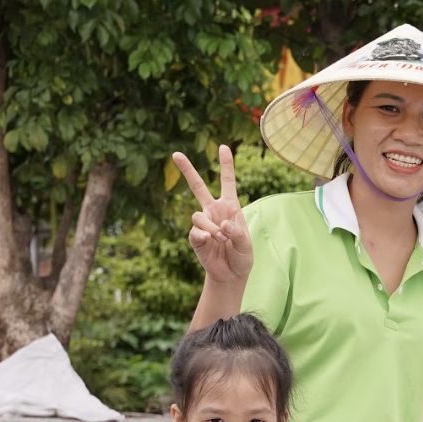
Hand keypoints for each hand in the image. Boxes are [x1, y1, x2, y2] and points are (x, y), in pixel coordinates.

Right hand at [173, 145, 251, 284]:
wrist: (231, 274)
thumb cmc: (242, 256)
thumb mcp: (247, 245)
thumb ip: (238, 233)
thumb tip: (223, 224)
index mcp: (230, 207)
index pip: (227, 182)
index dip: (226, 165)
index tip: (224, 147)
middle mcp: (214, 211)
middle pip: (198, 186)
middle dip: (187, 170)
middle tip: (175, 153)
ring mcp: (203, 223)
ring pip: (198, 215)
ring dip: (211, 227)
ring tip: (222, 239)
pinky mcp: (196, 237)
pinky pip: (195, 231)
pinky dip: (203, 234)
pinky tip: (209, 240)